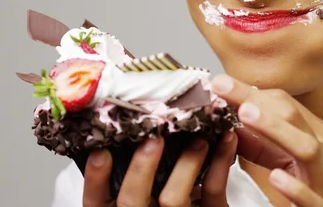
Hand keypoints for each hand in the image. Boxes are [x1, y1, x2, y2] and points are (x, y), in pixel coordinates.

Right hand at [82, 131, 237, 206]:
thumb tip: (129, 123)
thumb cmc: (165, 195)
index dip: (96, 177)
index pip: (97, 199)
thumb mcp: (141, 189)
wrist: (191, 205)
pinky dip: (220, 163)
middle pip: (131, 201)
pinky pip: (213, 193)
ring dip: (185, 165)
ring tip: (198, 139)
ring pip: (173, 199)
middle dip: (140, 169)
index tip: (99, 152)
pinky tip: (226, 139)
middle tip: (152, 140)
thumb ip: (130, 169)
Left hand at [211, 74, 322, 206]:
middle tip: (222, 86)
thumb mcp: (294, 162)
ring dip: (275, 129)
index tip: (220, 84)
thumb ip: (263, 145)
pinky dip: (295, 187)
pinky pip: (312, 198)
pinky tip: (276, 177)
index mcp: (318, 137)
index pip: (284, 104)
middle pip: (291, 116)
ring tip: (245, 114)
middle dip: (254, 99)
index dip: (250, 92)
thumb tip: (230, 126)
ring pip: (306, 149)